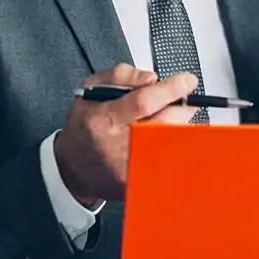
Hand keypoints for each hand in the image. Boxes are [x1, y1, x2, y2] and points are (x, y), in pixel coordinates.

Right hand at [53, 64, 197, 203]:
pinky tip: (167, 138)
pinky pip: (168, 161)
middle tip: (184, 102)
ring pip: (171, 142)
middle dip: (182, 108)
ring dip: (179, 127)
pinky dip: (174, 145)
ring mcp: (129, 167)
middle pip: (165, 124)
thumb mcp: (92, 89)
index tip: (187, 81)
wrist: (72, 167)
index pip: (143, 102)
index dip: (170, 90)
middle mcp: (117, 145)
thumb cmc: (84, 126)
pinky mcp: (139, 181)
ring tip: (170, 120)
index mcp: (103, 119)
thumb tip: (152, 79)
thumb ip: (122, 76)